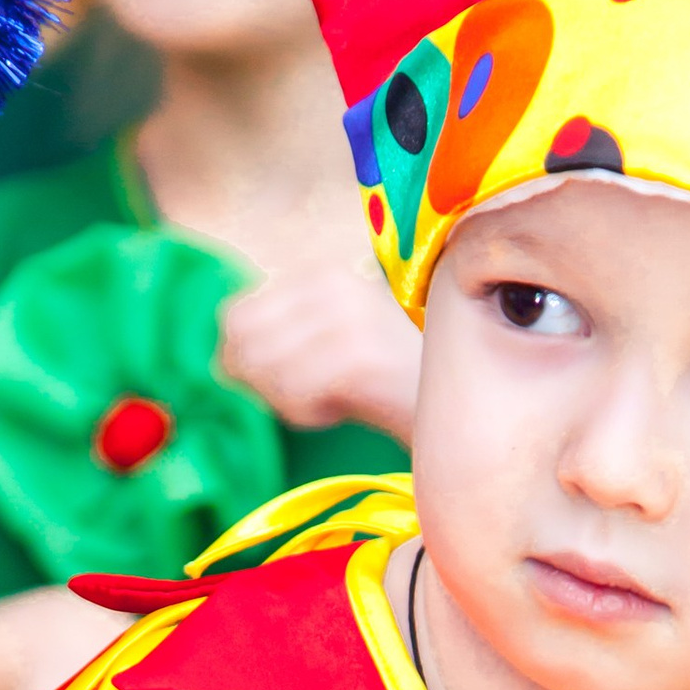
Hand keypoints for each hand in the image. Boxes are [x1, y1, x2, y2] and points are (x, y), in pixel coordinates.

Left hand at [215, 247, 419, 438]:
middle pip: (241, 343)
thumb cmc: (400, 381)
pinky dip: (308, 415)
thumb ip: (287, 336)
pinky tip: (342, 413)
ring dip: (288, 401)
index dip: (244, 360)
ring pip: (262, 371)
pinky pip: (292, 395)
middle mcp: (332, 286)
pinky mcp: (355, 359)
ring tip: (330, 403)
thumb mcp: (339, 340)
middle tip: (307, 398)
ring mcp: (344, 320)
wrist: (467, 407)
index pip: (235, 315)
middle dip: (262, 382)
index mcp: (323, 273)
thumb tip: (222, 360)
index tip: (285, 383)